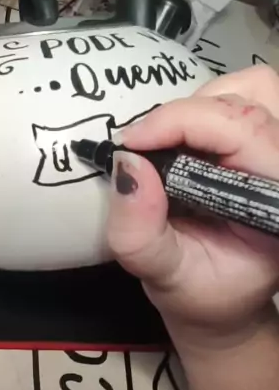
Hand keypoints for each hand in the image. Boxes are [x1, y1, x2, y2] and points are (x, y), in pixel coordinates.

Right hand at [108, 65, 278, 357]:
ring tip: (169, 145)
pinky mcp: (268, 140)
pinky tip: (185, 143)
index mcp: (277, 204)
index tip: (130, 143)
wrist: (222, 300)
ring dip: (201, 107)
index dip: (183, 121)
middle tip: (146, 148)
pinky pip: (245, 97)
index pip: (245, 131)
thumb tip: (126, 164)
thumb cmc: (200, 292)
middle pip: (252, 99)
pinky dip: (207, 108)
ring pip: (253, 89)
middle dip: (189, 114)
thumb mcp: (162, 275)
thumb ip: (140, 231)